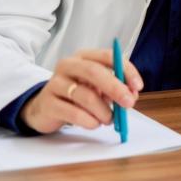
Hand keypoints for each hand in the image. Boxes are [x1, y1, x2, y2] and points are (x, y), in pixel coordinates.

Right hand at [20, 49, 142, 133]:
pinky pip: (73, 113)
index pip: (108, 56)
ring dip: (103, 111)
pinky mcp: (48, 103)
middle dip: (115, 88)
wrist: (42, 108)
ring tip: (109, 120)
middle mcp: (68, 66)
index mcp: (84, 57)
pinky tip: (94, 123)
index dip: (126, 70)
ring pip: (85, 96)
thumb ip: (115, 88)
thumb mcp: (97, 87)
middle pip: (94, 72)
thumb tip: (132, 95)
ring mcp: (55, 83)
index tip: (138, 86)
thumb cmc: (76, 95)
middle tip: (128, 103)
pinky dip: (89, 121)